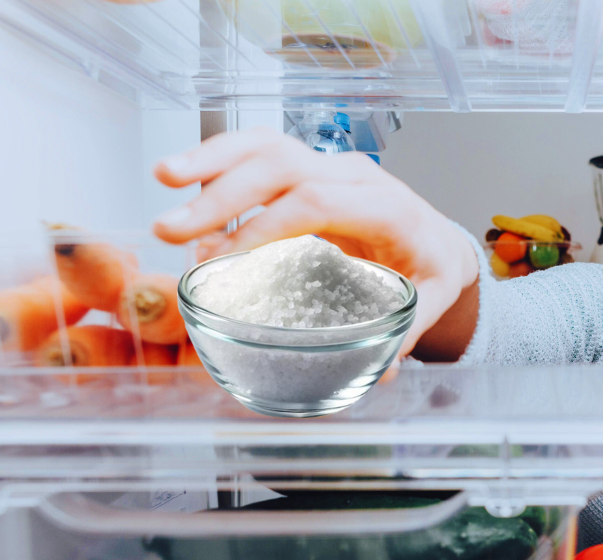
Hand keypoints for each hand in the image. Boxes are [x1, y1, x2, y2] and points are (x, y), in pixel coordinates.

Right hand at [153, 127, 478, 357]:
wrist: (438, 240)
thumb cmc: (429, 269)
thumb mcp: (427, 303)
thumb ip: (401, 334)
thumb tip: (379, 370)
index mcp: (387, 209)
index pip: (318, 203)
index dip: (264, 228)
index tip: (224, 263)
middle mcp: (356, 178)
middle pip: (283, 167)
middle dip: (222, 196)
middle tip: (173, 230)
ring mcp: (330, 167)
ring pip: (268, 146)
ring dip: (212, 160)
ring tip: (164, 177)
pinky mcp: (308, 169)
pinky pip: (261, 152)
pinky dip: (219, 159)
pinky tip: (181, 175)